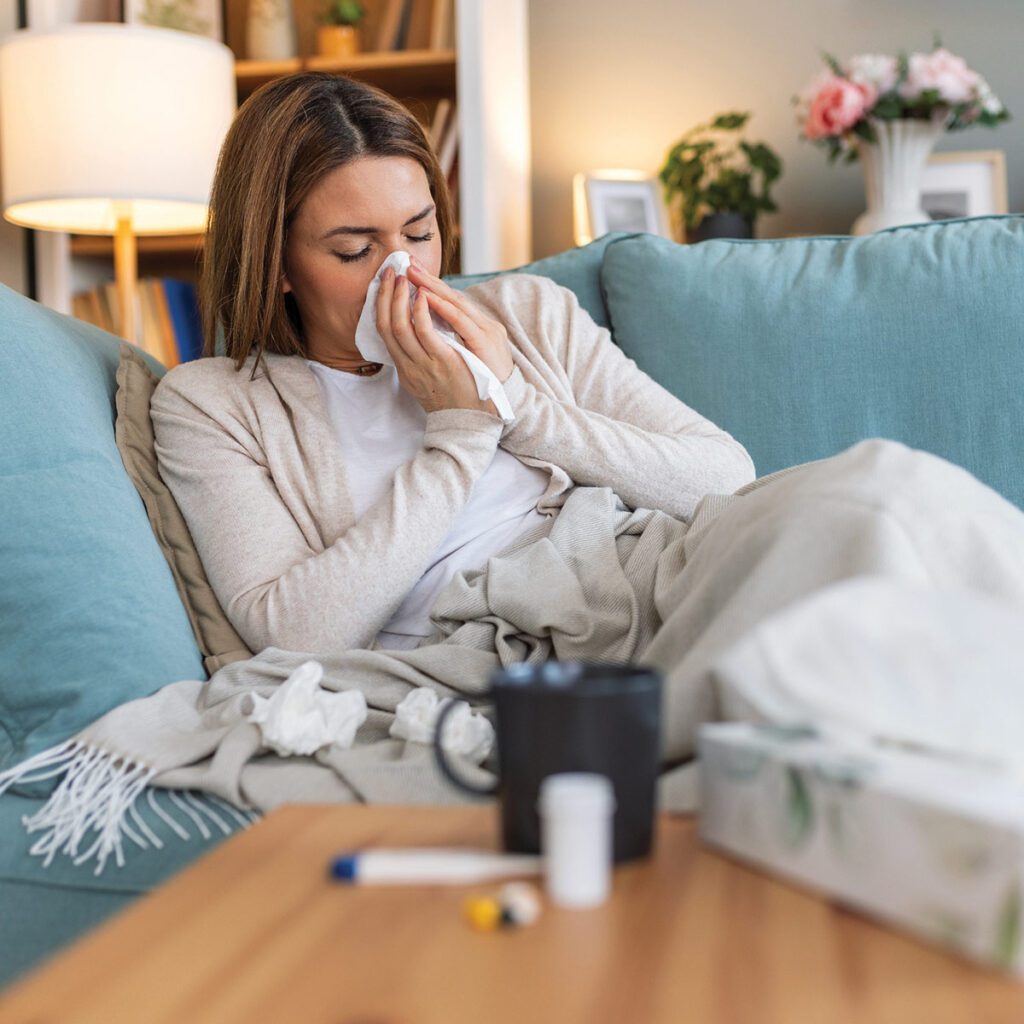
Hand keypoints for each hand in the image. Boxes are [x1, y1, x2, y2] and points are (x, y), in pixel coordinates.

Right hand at [376, 265, 497, 416]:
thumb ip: (418, 358)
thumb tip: (416, 334)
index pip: (382, 331)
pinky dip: (420, 311)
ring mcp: (423, 364)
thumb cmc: (454, 399)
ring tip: (406, 277)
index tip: (385, 285)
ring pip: (399, 326)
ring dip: (400, 298)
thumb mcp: (427, 380)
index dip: (381, 305)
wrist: (471, 422)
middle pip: (385, 325)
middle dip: (387, 295)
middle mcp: (408, 366)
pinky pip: (424, 332)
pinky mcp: (441, 361)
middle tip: (391, 273)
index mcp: (404, 368)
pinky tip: (423, 296)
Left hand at [405, 260, 514, 383]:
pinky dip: (440, 308)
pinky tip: (425, 298)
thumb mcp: (475, 355)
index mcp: (481, 329)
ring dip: (429, 288)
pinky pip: (456, 323)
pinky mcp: (480, 346)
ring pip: (454, 305)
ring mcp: (485, 334)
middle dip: (428, 279)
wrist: (502, 406)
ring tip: (411, 276)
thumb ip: (460, 336)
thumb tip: (435, 321)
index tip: (413, 271)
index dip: (433, 285)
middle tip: (408, 264)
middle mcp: (484, 326)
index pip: (453, 301)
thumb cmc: (485, 383)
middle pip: (452, 297)